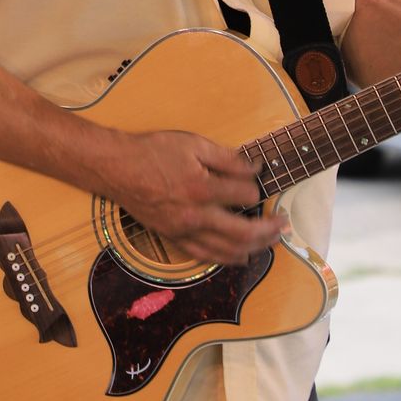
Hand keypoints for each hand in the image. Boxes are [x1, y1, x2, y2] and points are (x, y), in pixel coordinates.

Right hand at [99, 130, 288, 265]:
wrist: (117, 168)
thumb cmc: (153, 152)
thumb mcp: (193, 143)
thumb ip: (227, 157)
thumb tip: (255, 167)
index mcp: (202, 189)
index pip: (246, 195)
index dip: (256, 186)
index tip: (258, 176)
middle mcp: (195, 216)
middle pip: (244, 233)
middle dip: (269, 229)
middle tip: (284, 224)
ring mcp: (184, 231)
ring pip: (227, 251)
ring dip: (254, 249)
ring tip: (270, 242)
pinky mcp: (174, 238)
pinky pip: (205, 256)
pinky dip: (226, 258)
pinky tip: (239, 255)